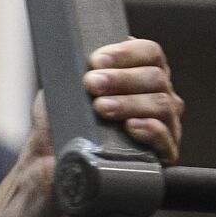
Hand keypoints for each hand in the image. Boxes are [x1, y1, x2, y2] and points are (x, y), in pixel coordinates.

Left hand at [27, 38, 183, 169]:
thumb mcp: (64, 89)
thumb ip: (79, 68)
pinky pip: (166, 141)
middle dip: (121, 79)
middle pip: (156, 78)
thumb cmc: (59, 123)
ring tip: (101, 107)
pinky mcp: (159, 157)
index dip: (126, 54)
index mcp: (139, 76)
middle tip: (91, 84)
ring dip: (129, 103)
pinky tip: (131, 127)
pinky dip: (151, 130)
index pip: (149, 53)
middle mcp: (156, 97)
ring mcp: (162, 126)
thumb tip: (88, 55)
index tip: (96, 61)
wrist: (49, 162)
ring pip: (161, 105)